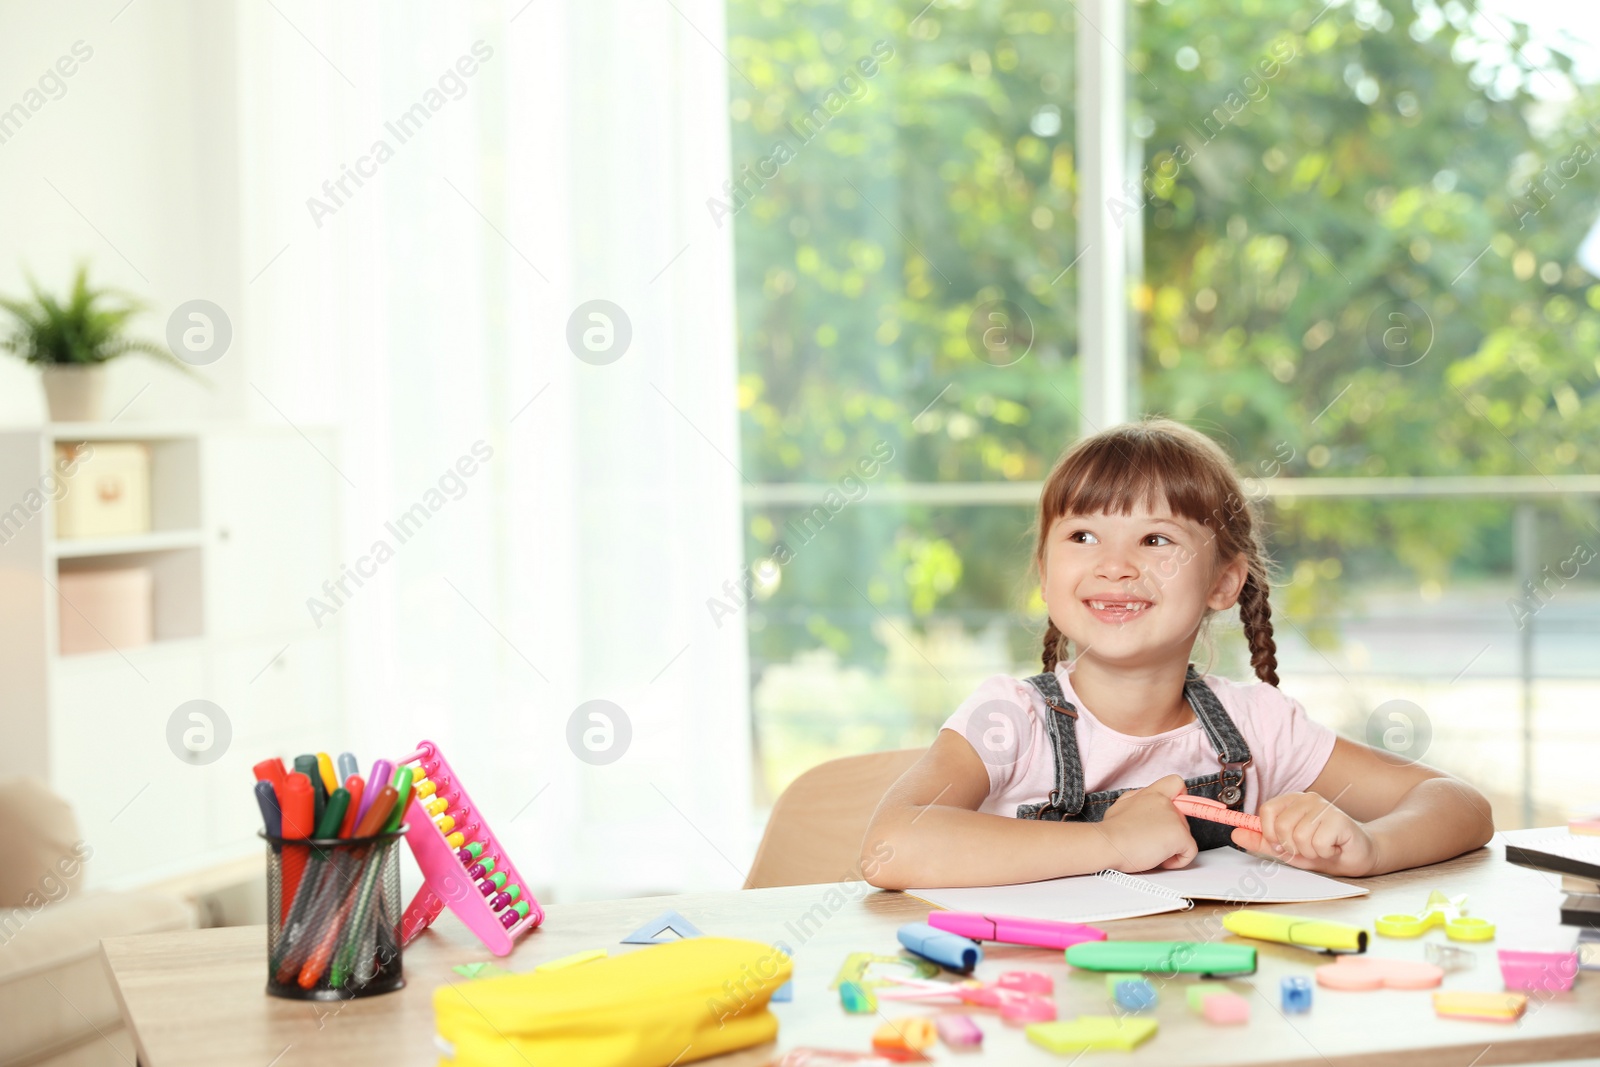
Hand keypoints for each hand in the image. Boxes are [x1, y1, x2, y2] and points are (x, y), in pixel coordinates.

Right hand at [1099, 774, 1198, 872]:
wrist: (1108, 843)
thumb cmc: (1111, 831)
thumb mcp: (1121, 806)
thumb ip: (1138, 803)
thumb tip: (1143, 808)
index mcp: (1150, 794)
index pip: (1175, 784)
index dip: (1180, 797)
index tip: (1173, 811)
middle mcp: (1164, 802)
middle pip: (1182, 817)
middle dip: (1171, 831)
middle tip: (1152, 840)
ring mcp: (1174, 817)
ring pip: (1185, 834)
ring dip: (1172, 845)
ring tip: (1151, 850)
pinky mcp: (1179, 835)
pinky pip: (1189, 851)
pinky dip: (1178, 860)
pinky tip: (1160, 860)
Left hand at [1245, 791, 1378, 875]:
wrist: (1357, 855)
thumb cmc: (1321, 850)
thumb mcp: (1286, 849)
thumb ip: (1261, 841)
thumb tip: (1235, 834)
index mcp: (1291, 802)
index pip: (1266, 811)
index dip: (1269, 833)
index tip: (1280, 845)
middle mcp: (1307, 799)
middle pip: (1281, 826)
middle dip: (1292, 847)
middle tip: (1307, 849)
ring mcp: (1324, 807)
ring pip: (1299, 837)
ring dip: (1309, 852)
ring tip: (1321, 848)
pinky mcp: (1339, 819)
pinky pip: (1317, 844)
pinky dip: (1323, 853)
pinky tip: (1333, 848)